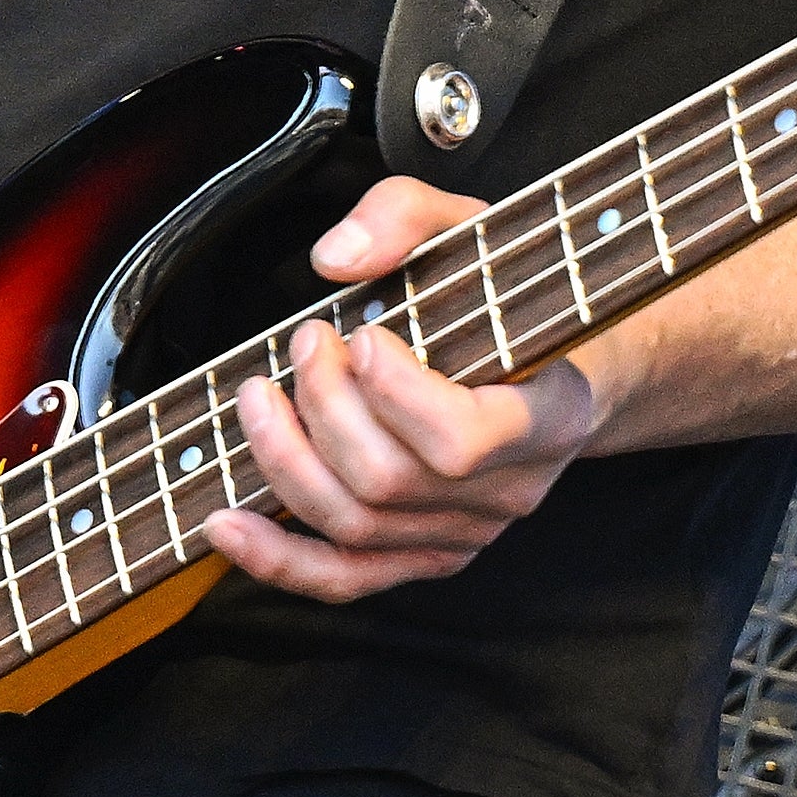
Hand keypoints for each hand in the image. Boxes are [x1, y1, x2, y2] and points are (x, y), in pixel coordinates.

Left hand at [206, 177, 601, 600]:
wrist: (571, 366)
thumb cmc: (517, 293)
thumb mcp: (477, 227)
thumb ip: (407, 217)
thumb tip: (334, 258)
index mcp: (547, 415)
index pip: (460, 441)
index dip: (394, 394)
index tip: (362, 335)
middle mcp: (511, 491)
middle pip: (388, 481)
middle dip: (322, 407)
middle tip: (305, 342)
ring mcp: (468, 533)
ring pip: (357, 527)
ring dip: (286, 460)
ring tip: (259, 395)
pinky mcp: (427, 555)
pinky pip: (347, 579)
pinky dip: (278, 559)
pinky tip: (225, 524)